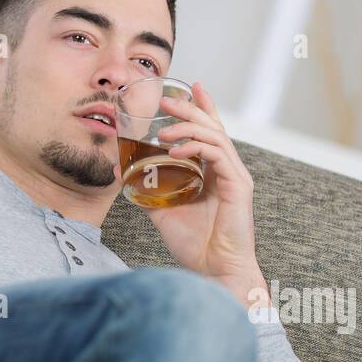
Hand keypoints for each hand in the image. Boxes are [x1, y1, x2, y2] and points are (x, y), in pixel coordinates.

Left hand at [136, 82, 266, 307]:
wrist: (214, 272)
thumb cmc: (195, 246)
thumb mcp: (163, 211)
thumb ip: (148, 190)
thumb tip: (122, 172)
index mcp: (215, 174)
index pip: (210, 133)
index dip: (202, 108)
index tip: (189, 89)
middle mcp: (228, 171)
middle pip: (213, 127)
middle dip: (190, 109)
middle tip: (168, 99)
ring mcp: (236, 177)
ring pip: (215, 135)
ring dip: (188, 127)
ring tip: (164, 129)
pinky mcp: (238, 186)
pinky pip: (217, 155)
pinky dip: (195, 148)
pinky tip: (174, 150)